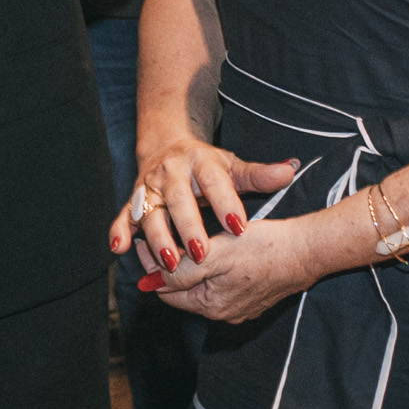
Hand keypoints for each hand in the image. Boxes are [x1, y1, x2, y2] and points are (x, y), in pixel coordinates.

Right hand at [113, 138, 298, 281]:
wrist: (166, 146)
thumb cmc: (206, 165)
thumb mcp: (232, 166)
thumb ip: (258, 174)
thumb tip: (289, 171)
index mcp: (199, 162)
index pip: (214, 182)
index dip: (226, 204)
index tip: (239, 227)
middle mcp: (171, 173)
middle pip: (178, 200)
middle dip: (189, 227)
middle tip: (202, 254)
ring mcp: (149, 187)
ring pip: (150, 213)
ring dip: (157, 238)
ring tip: (169, 262)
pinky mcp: (133, 200)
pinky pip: (123, 216)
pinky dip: (119, 232)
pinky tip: (119, 249)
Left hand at [146, 215, 324, 323]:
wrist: (305, 251)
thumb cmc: (262, 249)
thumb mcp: (214, 255)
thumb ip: (180, 271)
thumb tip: (150, 283)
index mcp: (211, 306)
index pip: (166, 290)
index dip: (151, 266)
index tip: (142, 241)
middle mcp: (223, 313)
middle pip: (182, 290)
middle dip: (168, 266)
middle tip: (157, 237)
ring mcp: (239, 306)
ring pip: (200, 286)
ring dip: (188, 267)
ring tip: (179, 240)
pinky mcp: (252, 296)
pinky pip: (220, 284)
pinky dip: (209, 269)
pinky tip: (209, 250)